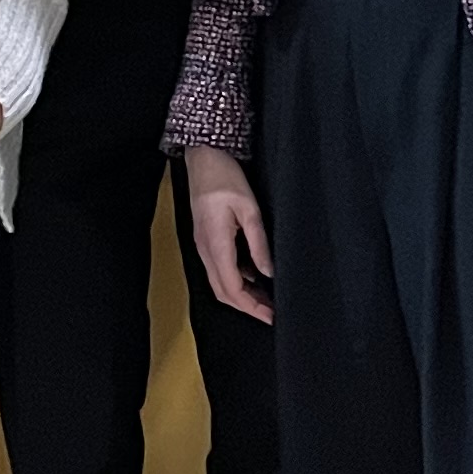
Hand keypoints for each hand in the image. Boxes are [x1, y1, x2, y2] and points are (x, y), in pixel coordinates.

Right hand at [182, 145, 273, 323]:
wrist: (203, 158)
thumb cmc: (224, 177)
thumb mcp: (250, 209)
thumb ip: (259, 243)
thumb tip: (268, 271)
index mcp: (215, 244)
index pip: (232, 288)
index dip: (252, 306)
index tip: (270, 315)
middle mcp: (205, 249)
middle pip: (223, 291)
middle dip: (247, 306)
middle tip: (271, 312)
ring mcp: (202, 245)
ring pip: (219, 282)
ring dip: (241, 295)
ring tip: (265, 298)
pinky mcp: (205, 239)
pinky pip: (218, 268)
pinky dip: (235, 280)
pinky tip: (253, 277)